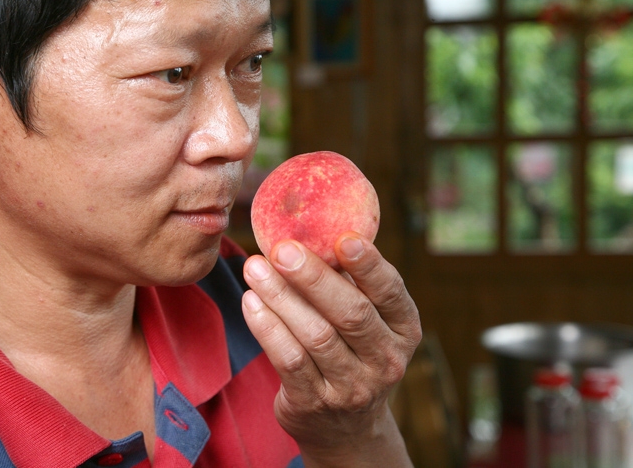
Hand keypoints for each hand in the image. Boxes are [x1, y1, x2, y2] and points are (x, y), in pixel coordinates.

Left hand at [241, 232, 421, 466]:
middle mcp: (385, 360)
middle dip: (313, 277)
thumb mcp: (367, 322)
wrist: (344, 427)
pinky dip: (267, 327)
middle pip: (350, 313)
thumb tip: (312, 229)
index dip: (369, 265)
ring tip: (254, 268)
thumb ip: (349, 283)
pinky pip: (288, 359)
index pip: (391, 292)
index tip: (344, 238)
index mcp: (404, 329)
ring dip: (280, 297)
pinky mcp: (315, 402)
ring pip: (314, 335)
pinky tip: (251, 301)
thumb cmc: (351, 351)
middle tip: (281, 249)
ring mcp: (351, 386)